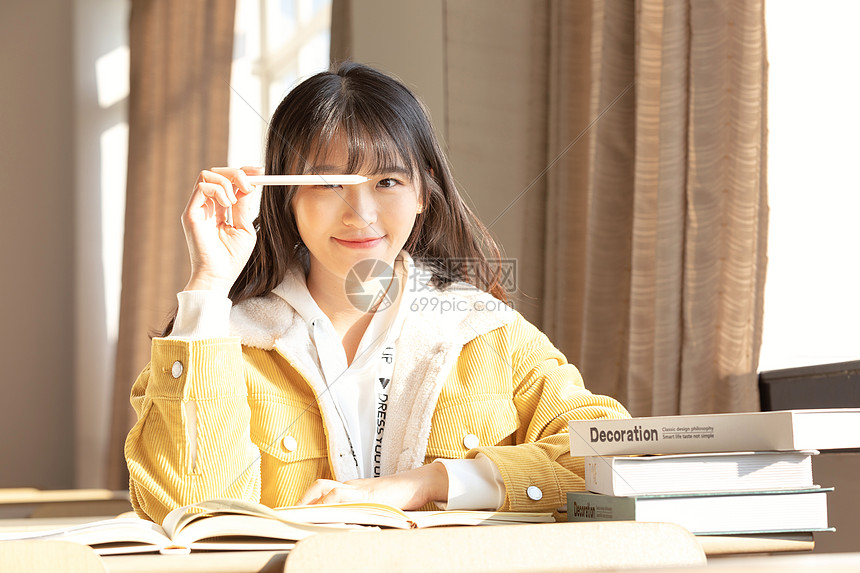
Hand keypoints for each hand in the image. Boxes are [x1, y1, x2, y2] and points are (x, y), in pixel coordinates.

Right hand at [181, 166, 262, 294]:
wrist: (219, 277)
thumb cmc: (232, 258)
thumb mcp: (244, 228)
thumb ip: (243, 206)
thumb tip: (248, 186)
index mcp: (218, 210)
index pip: (228, 182)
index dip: (243, 173)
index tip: (260, 171)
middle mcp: (206, 207)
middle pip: (217, 173)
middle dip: (237, 172)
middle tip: (252, 182)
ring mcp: (197, 209)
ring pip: (208, 175)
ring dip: (228, 182)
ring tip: (235, 202)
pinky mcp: (190, 213)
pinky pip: (201, 186)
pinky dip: (218, 189)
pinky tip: (227, 204)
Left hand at [297, 463, 448, 509]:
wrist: (418, 483)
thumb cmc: (399, 495)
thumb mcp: (374, 502)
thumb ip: (358, 509)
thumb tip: (342, 524)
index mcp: (351, 488)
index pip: (322, 489)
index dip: (306, 499)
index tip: (294, 511)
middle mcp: (352, 486)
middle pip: (320, 486)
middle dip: (303, 500)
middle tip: (292, 514)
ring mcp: (359, 489)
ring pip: (327, 490)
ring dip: (312, 503)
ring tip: (301, 517)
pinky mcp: (369, 496)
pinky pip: (344, 497)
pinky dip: (331, 504)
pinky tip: (325, 514)